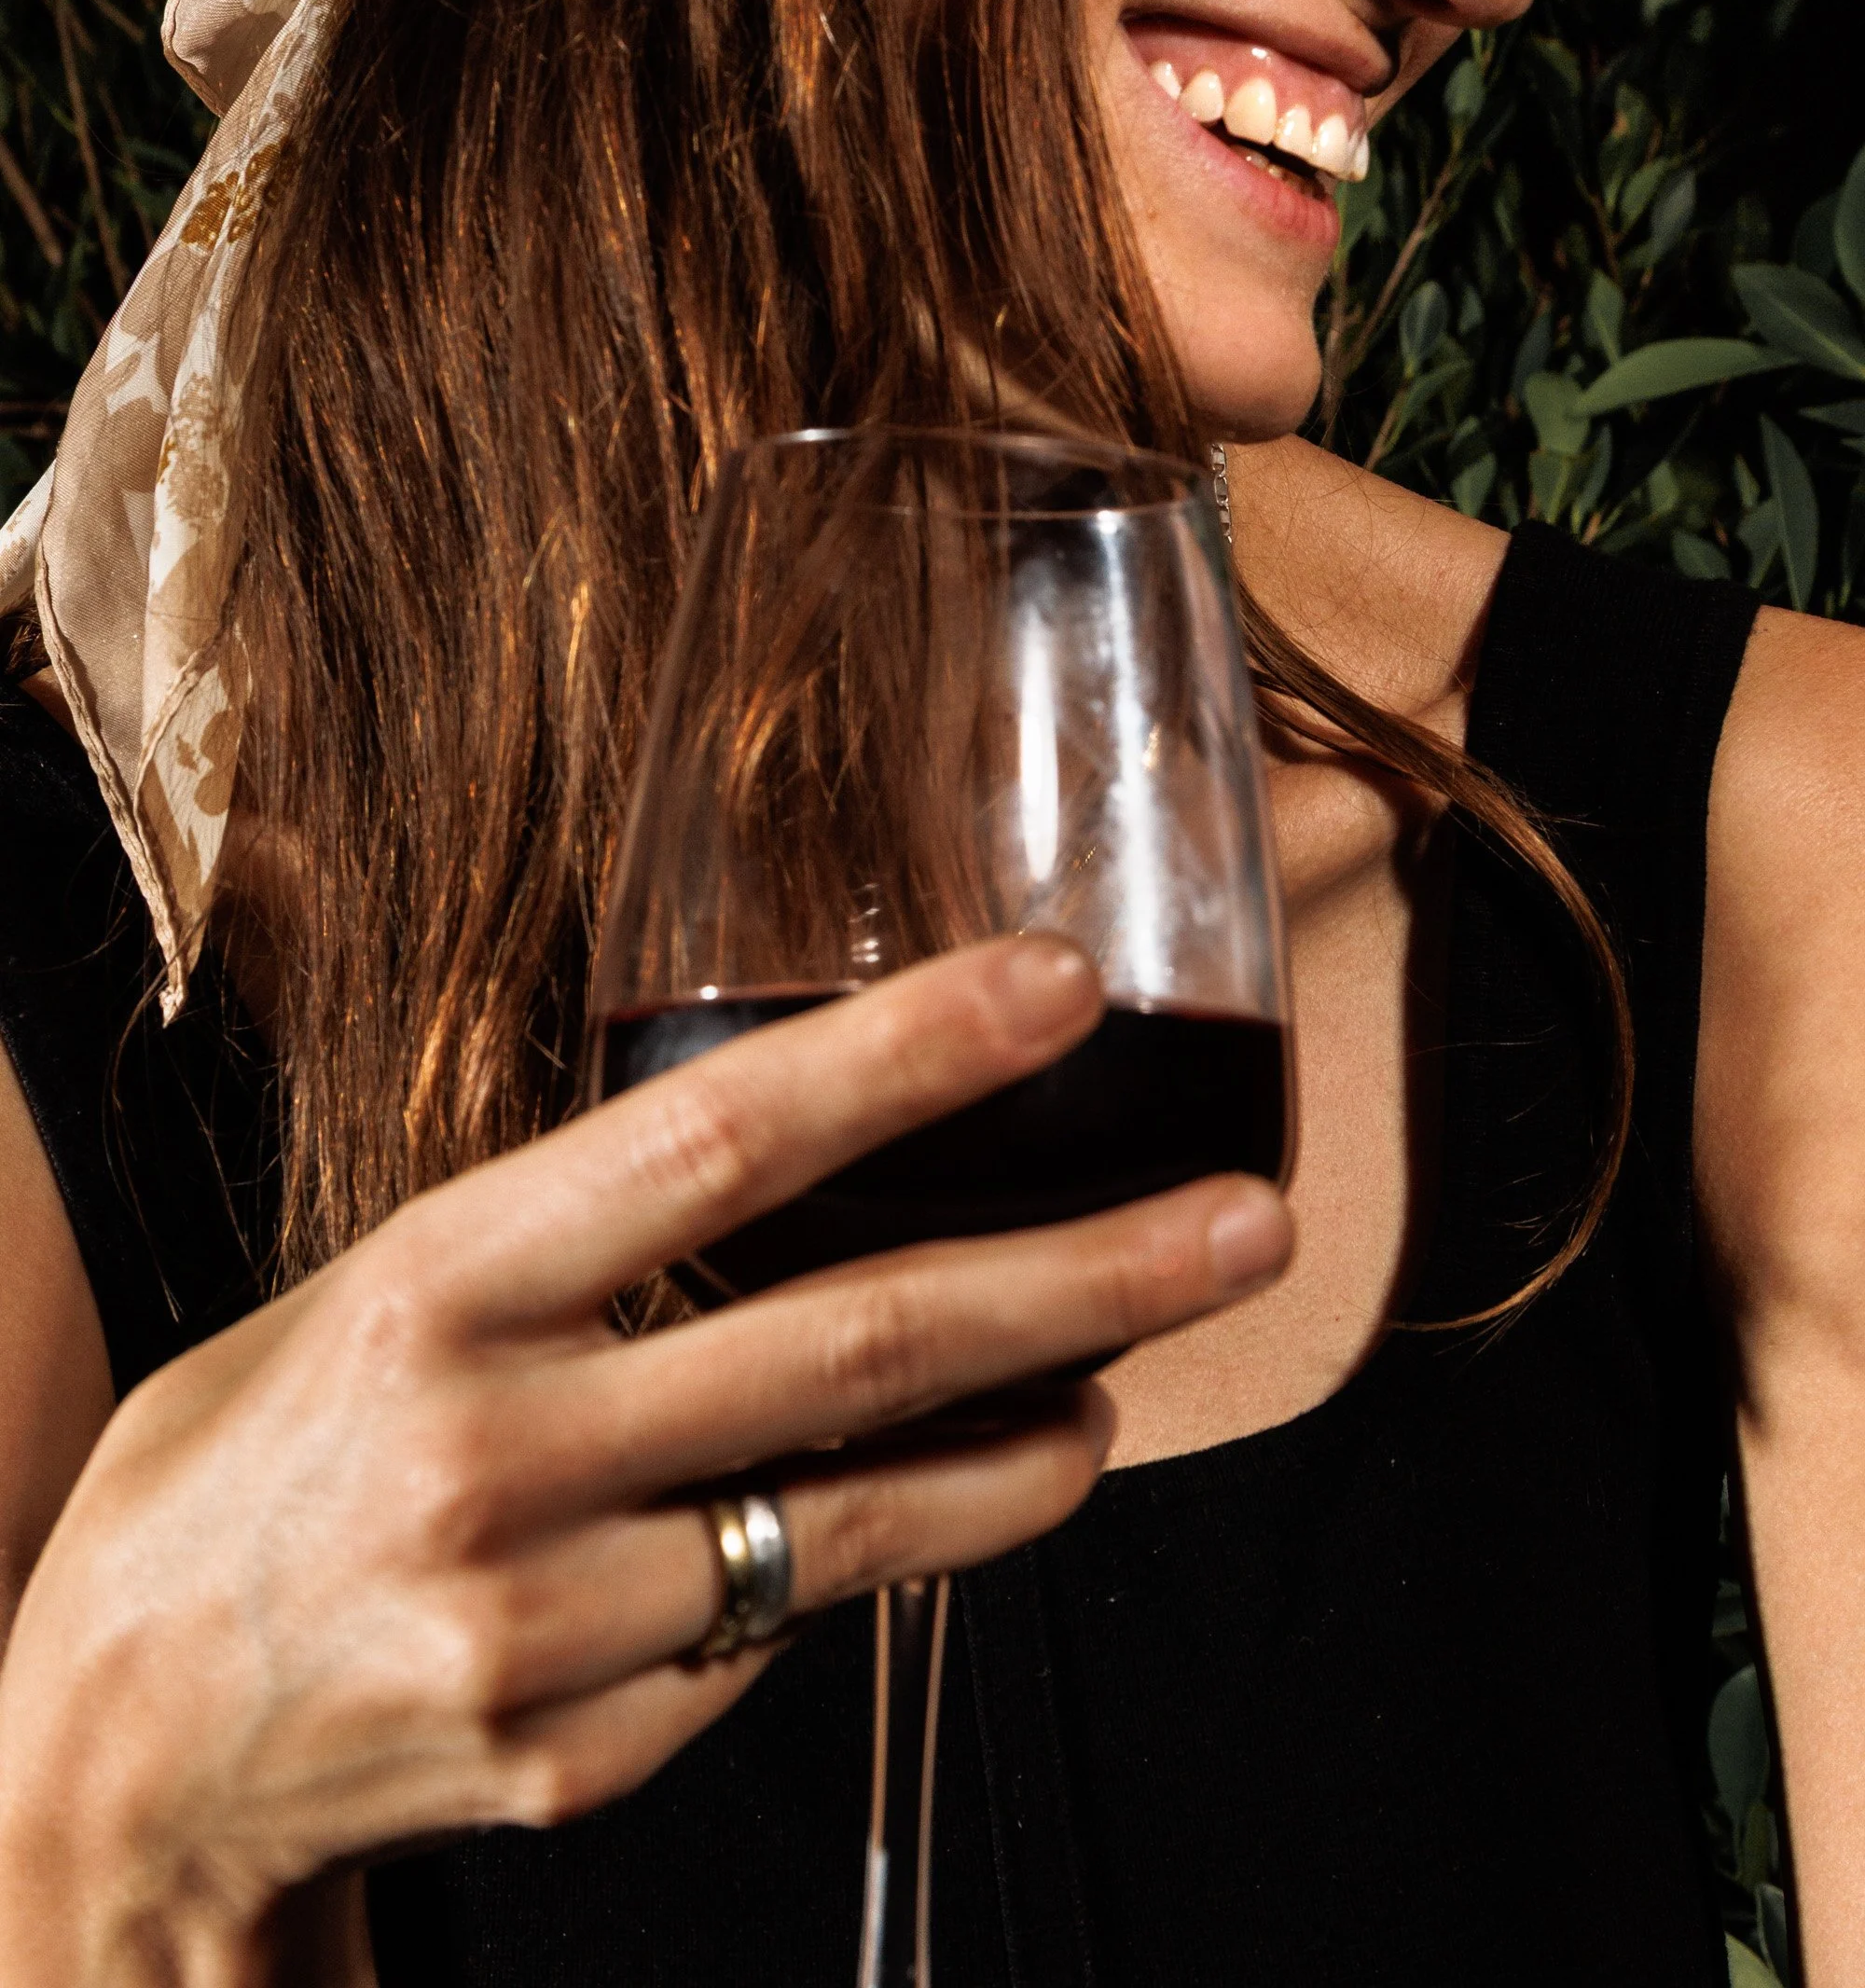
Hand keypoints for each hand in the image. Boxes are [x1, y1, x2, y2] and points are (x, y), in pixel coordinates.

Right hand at [0, 936, 1287, 1982]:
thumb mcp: (361, 1299)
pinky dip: (863, 1569)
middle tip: (1243, 1221)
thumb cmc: (246, 1476)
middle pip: (850, 1344)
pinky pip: (765, 1648)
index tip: (1053, 989)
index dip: (904, 1055)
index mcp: (434, 1290)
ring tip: (1122, 1382)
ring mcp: (542, 1628)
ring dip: (1025, 1445)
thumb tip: (781, 1169)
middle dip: (1081, 1277)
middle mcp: (495, 1453)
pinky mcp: (574, 1762)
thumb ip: (556, 1245)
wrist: (116, 1760)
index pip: (713, 1141)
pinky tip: (905, 1520)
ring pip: (851, 1520)